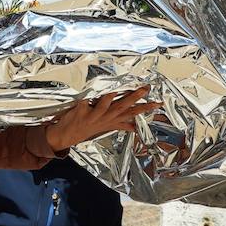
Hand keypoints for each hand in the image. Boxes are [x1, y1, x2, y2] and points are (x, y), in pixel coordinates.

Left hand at [44, 87, 158, 151]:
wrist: (66, 135)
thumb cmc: (88, 128)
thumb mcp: (107, 127)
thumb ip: (121, 125)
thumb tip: (135, 127)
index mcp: (112, 119)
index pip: (133, 113)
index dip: (146, 108)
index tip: (159, 102)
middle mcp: (105, 118)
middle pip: (122, 107)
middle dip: (134, 98)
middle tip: (145, 89)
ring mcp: (93, 116)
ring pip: (104, 107)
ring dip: (110, 100)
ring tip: (116, 91)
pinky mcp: (80, 112)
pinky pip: (84, 105)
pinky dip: (86, 101)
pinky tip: (89, 97)